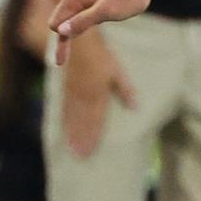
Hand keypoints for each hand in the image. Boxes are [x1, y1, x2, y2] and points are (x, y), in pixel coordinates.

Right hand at [50, 0, 160, 65]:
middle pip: (61, 16)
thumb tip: (60, 31)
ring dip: (80, 18)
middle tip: (73, 53)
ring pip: (71, 8)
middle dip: (70, 31)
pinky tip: (103, 8)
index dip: (61, 43)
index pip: (55, 24)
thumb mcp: (107, 12)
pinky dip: (86, 8)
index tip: (62, 61)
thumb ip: (83, 21)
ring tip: (106, 17)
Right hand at [60, 28, 136, 158]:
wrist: (79, 42)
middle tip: (80, 157)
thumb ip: (126, 90)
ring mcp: (73, 94)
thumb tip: (136, 108)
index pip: (96, 121)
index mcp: (97, 95)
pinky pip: (65, 109)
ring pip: (72, 119)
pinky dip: (65, 122)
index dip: (93, 137)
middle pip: (82, 123)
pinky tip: (65, 130)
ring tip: (72, 150)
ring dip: (72, 135)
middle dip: (82, 140)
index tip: (91, 151)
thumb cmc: (102, 56)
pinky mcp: (66, 89)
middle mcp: (83, 97)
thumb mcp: (117, 72)